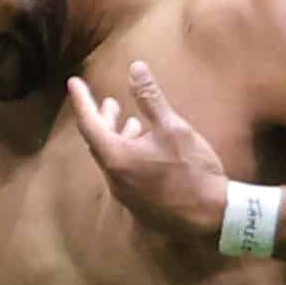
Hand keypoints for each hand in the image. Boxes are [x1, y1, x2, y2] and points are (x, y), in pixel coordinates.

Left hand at [69, 61, 228, 244]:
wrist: (212, 216)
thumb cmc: (193, 169)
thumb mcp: (173, 128)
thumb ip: (150, 98)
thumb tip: (135, 67)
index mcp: (117, 157)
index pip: (89, 123)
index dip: (81, 100)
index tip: (73, 82)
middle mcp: (114, 178)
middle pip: (98, 142)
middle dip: (102, 119)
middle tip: (108, 102)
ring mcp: (124, 194)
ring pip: (112, 159)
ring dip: (118, 137)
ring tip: (131, 121)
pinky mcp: (137, 204)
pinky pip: (123, 173)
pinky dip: (128, 154)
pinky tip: (146, 147)